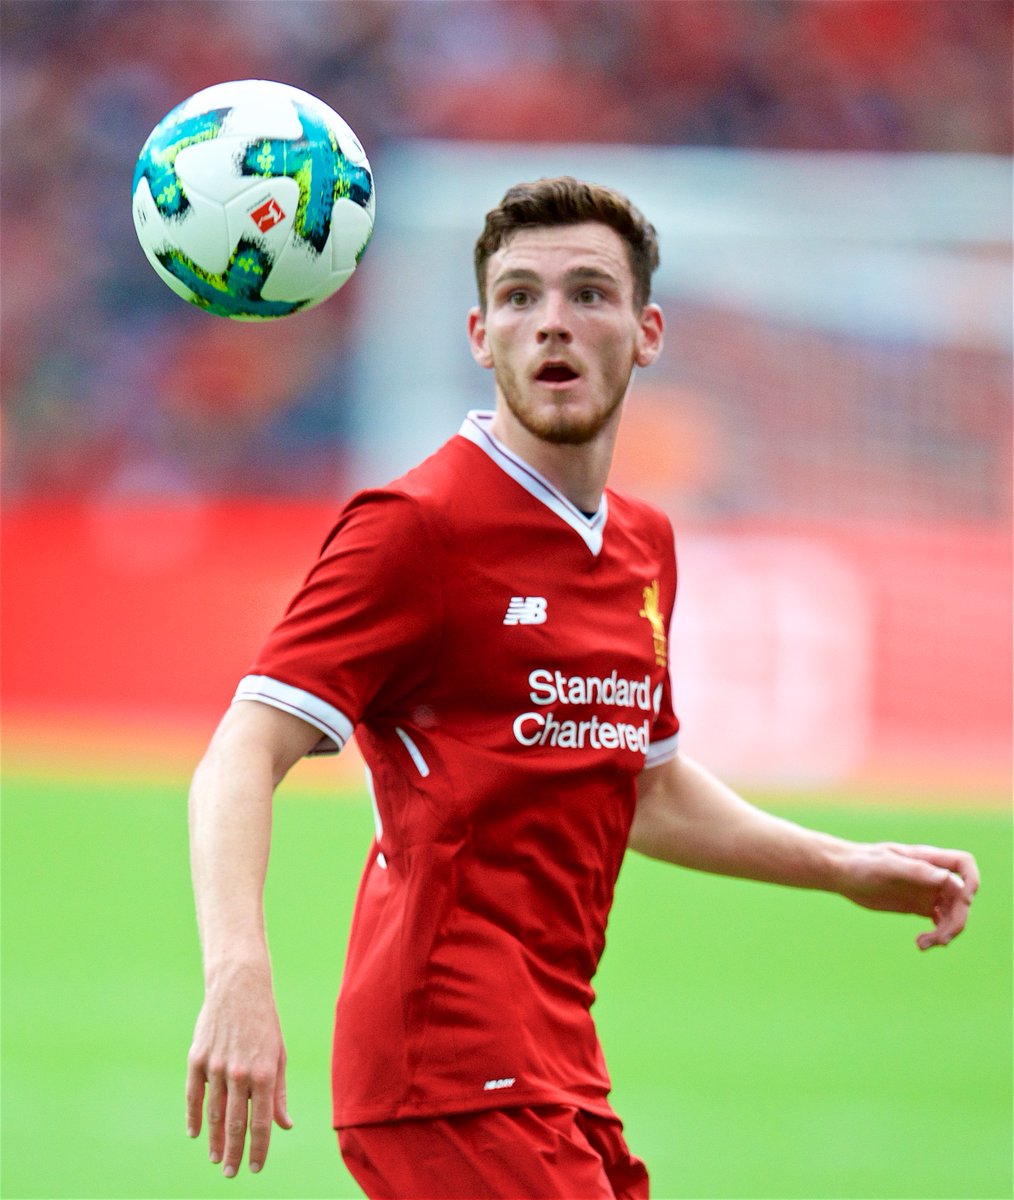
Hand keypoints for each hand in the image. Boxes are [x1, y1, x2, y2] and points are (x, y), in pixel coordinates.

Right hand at [186, 967, 292, 1176]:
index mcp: (265, 1072)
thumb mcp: (279, 1054)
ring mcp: (216, 1066)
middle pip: (235, 1124)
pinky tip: (196, 1133)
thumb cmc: (264, 1023)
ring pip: (213, 1114)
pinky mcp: (197, 1059)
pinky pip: (194, 1095)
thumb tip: (284, 1126)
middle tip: (231, 1173)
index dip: (259, 1148)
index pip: (261, 1122)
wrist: (240, 987)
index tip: (256, 1168)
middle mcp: (240, 1073)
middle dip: (234, 1153)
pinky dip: (194, 1117)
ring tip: (216, 1158)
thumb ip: (278, 1092)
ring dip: (214, 1141)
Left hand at [838, 842, 978, 949]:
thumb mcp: (887, 865)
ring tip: (923, 944)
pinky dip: (937, 935)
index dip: (971, 881)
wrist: (843, 873)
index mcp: (927, 859)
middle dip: (957, 919)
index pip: (964, 864)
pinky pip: (939, 922)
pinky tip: (921, 943)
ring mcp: (927, 892)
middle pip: (961, 897)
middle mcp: (932, 876)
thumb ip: (916, 871)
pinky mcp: (918, 906)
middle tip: (940, 939)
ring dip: (946, 931)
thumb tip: (947, 878)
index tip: (963, 901)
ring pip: (952, 913)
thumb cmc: (862, 863)